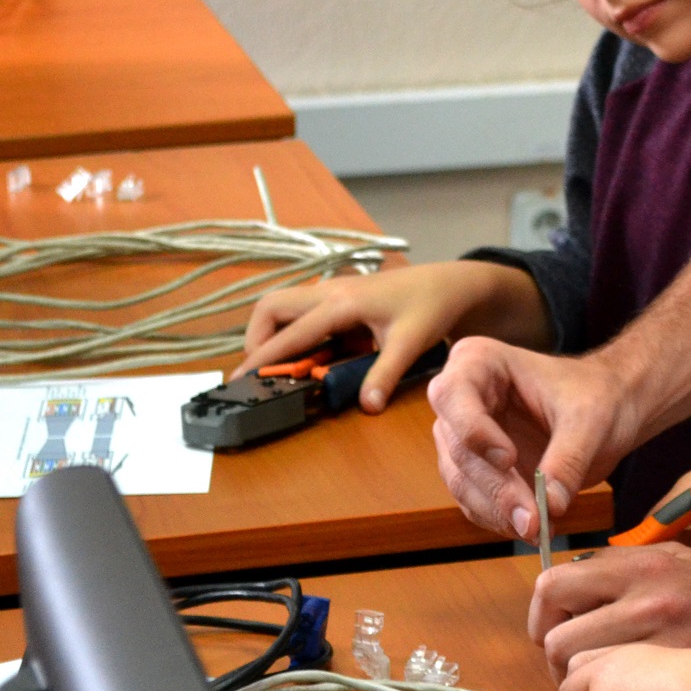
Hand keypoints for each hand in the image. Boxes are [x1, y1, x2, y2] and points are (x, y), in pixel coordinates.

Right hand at [240, 261, 545, 411]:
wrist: (449, 283)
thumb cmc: (430, 308)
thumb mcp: (410, 343)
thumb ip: (385, 374)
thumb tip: (367, 407)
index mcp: (341, 303)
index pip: (290, 332)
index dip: (262, 357)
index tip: (240, 382)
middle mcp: (329, 291)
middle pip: (271, 306)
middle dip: (258, 339)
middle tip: (265, 373)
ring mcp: (332, 290)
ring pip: (283, 305)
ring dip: (275, 334)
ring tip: (286, 368)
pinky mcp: (338, 296)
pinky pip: (302, 311)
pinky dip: (295, 332)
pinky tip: (313, 356)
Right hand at [428, 337, 639, 540]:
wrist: (614, 408)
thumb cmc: (599, 395)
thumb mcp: (590, 420)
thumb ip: (568, 459)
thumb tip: (549, 505)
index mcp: (478, 362)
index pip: (453, 396)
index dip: (474, 431)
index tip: (509, 459)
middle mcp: (461, 400)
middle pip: (459, 449)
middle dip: (497, 488)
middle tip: (532, 520)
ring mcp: (465, 438)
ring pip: (463, 482)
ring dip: (498, 511)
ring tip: (537, 528)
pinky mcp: (478, 471)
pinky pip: (475, 502)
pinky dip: (501, 519)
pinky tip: (533, 527)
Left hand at [531, 541, 690, 682]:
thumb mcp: (679, 559)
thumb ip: (626, 566)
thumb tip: (572, 580)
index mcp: (645, 564)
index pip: (556, 582)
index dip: (544, 611)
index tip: (554, 626)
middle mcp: (648, 598)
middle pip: (557, 636)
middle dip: (556, 654)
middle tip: (573, 662)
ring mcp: (659, 643)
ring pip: (578, 672)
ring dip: (578, 681)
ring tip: (600, 680)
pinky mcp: (670, 678)